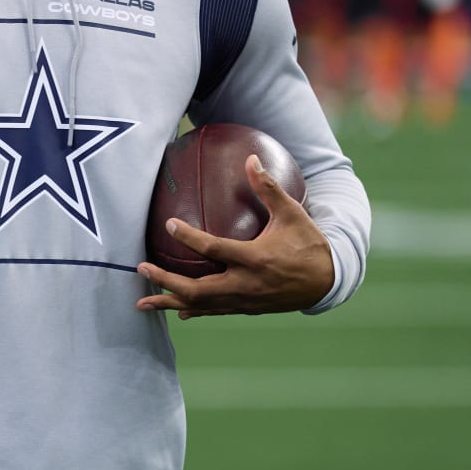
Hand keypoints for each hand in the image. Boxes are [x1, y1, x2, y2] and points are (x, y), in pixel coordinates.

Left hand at [136, 154, 333, 318]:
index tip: (169, 224)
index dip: (189, 237)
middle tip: (140, 268)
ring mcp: (245, 300)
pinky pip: (214, 311)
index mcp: (255, 259)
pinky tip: (175, 310)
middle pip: (197, 288)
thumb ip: (268, 188)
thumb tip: (251, 158)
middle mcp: (246, 284)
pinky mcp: (247, 308)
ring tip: (141, 302)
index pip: (214, 249)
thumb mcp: (292, 213)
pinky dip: (193, 310)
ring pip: (201, 305)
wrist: (330, 281)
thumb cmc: (309, 243)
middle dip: (165, 282)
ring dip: (170, 302)